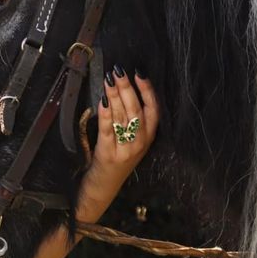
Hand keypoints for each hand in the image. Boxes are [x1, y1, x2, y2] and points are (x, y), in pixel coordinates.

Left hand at [78, 66, 158, 220]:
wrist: (104, 186)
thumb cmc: (116, 158)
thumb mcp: (131, 140)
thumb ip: (131, 119)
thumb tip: (123, 89)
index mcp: (148, 137)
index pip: (153, 109)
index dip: (147, 90)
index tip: (139, 73)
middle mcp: (140, 142)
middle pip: (135, 109)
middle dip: (127, 87)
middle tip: (119, 70)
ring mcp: (125, 149)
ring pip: (122, 117)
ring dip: (115, 95)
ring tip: (110, 79)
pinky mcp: (108, 153)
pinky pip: (108, 129)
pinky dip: (106, 113)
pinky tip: (103, 100)